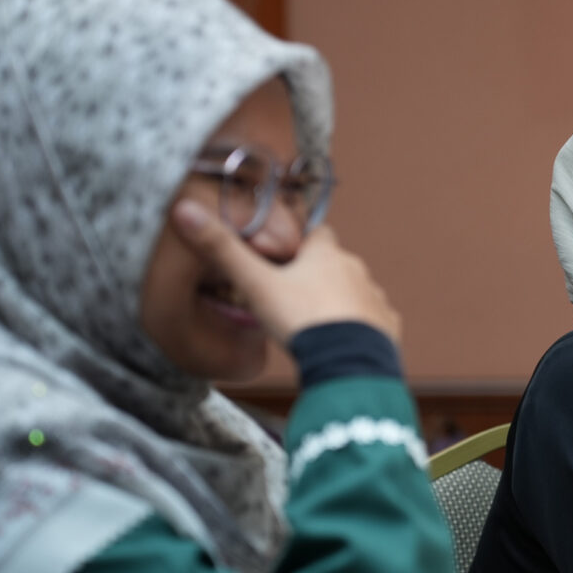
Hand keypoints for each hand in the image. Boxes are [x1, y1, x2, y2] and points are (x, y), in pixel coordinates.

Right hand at [170, 200, 400, 344]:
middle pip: (335, 265)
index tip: (285, 255)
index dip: (300, 243)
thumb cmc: (302, 320)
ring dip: (339, 302)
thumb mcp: (255, 284)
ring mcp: (375, 298)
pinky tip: (342, 343)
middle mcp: (357, 270)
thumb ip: (222, 250)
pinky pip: (374, 322)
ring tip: (316, 324)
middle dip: (318, 276)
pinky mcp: (388, 327)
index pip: (316, 233)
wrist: (348, 363)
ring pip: (355, 292)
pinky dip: (359, 329)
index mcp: (326, 254)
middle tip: (293, 296)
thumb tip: (183, 209)